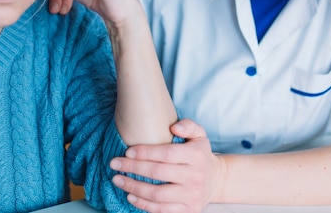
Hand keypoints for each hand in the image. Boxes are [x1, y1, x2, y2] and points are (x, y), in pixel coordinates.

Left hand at [110, 119, 224, 212]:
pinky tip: (130, 196)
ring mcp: (192, 196)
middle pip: (157, 173)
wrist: (216, 181)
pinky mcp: (188, 211)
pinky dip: (143, 204)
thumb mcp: (199, 135)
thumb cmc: (199, 154)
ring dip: (133, 187)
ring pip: (157, 194)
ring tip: (118, 179)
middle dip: (132, 168)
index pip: (166, 154)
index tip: (127, 151)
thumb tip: (174, 127)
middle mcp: (195, 176)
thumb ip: (188, 125)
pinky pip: (161, 210)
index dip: (144, 152)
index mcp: (196, 156)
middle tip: (115, 164)